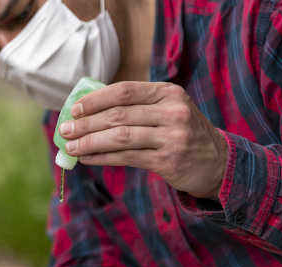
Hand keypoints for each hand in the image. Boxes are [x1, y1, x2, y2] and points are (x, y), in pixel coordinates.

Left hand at [59, 81, 227, 199]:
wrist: (217, 162)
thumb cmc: (181, 132)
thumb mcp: (167, 110)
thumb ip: (137, 106)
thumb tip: (88, 111)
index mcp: (168, 93)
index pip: (125, 90)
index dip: (96, 99)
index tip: (74, 109)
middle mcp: (172, 112)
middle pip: (119, 115)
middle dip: (86, 123)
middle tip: (64, 130)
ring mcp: (172, 136)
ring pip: (120, 137)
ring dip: (90, 142)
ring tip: (71, 147)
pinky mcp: (168, 160)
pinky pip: (126, 157)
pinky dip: (102, 158)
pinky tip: (87, 158)